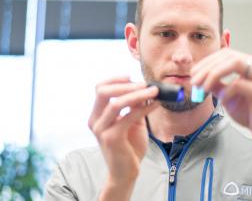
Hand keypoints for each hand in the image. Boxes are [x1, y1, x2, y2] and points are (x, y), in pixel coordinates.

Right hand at [88, 77, 158, 200]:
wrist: (126, 172)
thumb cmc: (129, 146)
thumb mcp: (132, 122)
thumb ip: (134, 106)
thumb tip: (144, 88)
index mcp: (97, 115)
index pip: (100, 89)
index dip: (115, 80)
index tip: (131, 77)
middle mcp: (95, 121)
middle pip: (102, 91)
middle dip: (125, 85)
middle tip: (144, 84)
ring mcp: (101, 130)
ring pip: (117, 103)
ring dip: (138, 94)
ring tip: (154, 91)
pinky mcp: (112, 138)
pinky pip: (130, 116)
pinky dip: (145, 107)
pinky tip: (156, 104)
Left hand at [191, 48, 251, 164]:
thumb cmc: (249, 113)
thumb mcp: (226, 95)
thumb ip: (215, 84)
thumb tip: (198, 76)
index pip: (227, 54)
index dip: (207, 61)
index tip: (193, 73)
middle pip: (229, 56)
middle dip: (207, 67)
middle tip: (194, 81)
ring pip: (235, 63)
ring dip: (214, 74)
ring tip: (203, 87)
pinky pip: (238, 84)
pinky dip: (226, 91)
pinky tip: (222, 100)